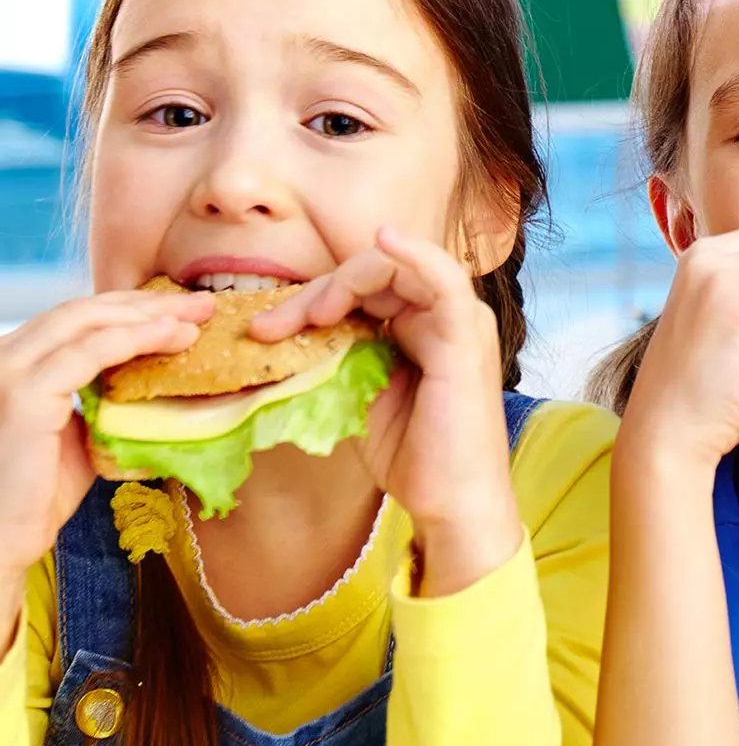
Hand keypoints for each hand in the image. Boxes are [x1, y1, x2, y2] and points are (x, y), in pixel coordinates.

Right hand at [0, 289, 212, 598]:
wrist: (4, 538)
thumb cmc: (39, 493)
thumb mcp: (80, 431)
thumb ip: (104, 400)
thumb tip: (157, 384)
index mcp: (20, 360)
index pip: (80, 318)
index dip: (132, 308)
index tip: (182, 309)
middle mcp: (9, 355)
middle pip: (86, 310)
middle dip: (148, 302)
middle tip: (200, 304)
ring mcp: (12, 371)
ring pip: (89, 322)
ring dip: (149, 315)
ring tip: (196, 317)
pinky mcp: (25, 393)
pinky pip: (89, 352)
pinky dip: (135, 337)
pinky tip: (171, 335)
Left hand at [252, 227, 521, 594]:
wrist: (452, 506)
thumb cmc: (414, 456)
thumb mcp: (360, 394)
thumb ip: (338, 356)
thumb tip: (284, 335)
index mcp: (422, 325)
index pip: (365, 288)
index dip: (313, 298)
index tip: (267, 329)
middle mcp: (443, 315)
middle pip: (375, 274)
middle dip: (317, 292)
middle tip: (270, 326)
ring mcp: (458, 322)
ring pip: (397, 270)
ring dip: (343, 282)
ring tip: (308, 316)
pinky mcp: (465, 338)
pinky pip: (443, 280)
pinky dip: (415, 253)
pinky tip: (386, 239)